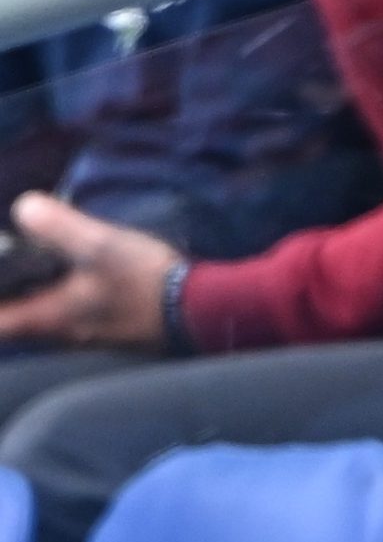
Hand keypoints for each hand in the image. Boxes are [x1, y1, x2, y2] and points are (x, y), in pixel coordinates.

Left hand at [0, 194, 180, 352]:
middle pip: (21, 320)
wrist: (204, 309)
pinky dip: (71, 293)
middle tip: (18, 263)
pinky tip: (85, 273)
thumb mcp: (98, 245)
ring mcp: (92, 333)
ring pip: (50, 314)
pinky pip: (79, 311)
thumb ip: (55, 225)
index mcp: (49, 317)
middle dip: (15, 294)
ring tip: (47, 262)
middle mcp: (64, 332)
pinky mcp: (117, 327)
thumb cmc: (145, 283)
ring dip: (42, 293)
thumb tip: (23, 208)